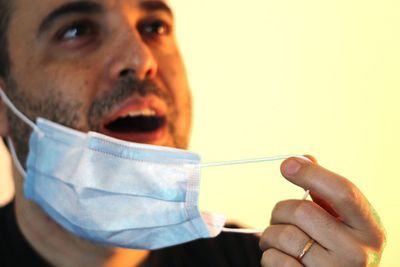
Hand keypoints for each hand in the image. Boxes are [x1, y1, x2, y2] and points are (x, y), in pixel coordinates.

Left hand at [259, 156, 385, 266]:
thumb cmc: (337, 247)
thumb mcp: (343, 221)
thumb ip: (326, 191)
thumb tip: (301, 159)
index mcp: (369, 229)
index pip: (343, 192)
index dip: (312, 174)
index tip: (287, 165)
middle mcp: (358, 253)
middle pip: (302, 211)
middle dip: (280, 210)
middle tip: (279, 217)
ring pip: (284, 235)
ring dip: (270, 234)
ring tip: (277, 240)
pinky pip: (275, 259)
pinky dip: (269, 255)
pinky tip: (281, 257)